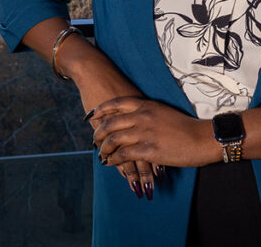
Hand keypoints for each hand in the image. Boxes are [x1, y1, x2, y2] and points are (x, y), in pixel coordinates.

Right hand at [20, 19, 162, 197]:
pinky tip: (119, 172)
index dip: (160, 155)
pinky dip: (117, 161)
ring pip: (130, 153)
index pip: (156, 139)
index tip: (165, 173)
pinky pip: (114, 147)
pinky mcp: (105, 126)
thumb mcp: (133, 99)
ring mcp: (119, 123)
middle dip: (148, 170)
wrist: (95, 71)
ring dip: (133, 172)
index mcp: (145, 110)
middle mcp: (135, 118)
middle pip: (145, 148)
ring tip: (138, 188)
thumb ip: (141, 114)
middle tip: (151, 188)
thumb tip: (151, 131)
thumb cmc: (114, 84)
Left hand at [92, 97, 220, 169]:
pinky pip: (122, 155)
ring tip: (101, 154)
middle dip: (98, 132)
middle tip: (94, 139)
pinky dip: (112, 160)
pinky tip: (110, 163)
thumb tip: (133, 119)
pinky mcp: (147, 150)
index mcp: (146, 105)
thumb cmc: (185, 126)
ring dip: (103, 148)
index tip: (91, 115)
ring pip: (113, 140)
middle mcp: (142, 116)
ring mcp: (144, 133)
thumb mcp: (163, 112)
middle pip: (110, 122)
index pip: (116, 104)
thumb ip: (147, 113)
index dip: (100, 109)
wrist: (201, 138)